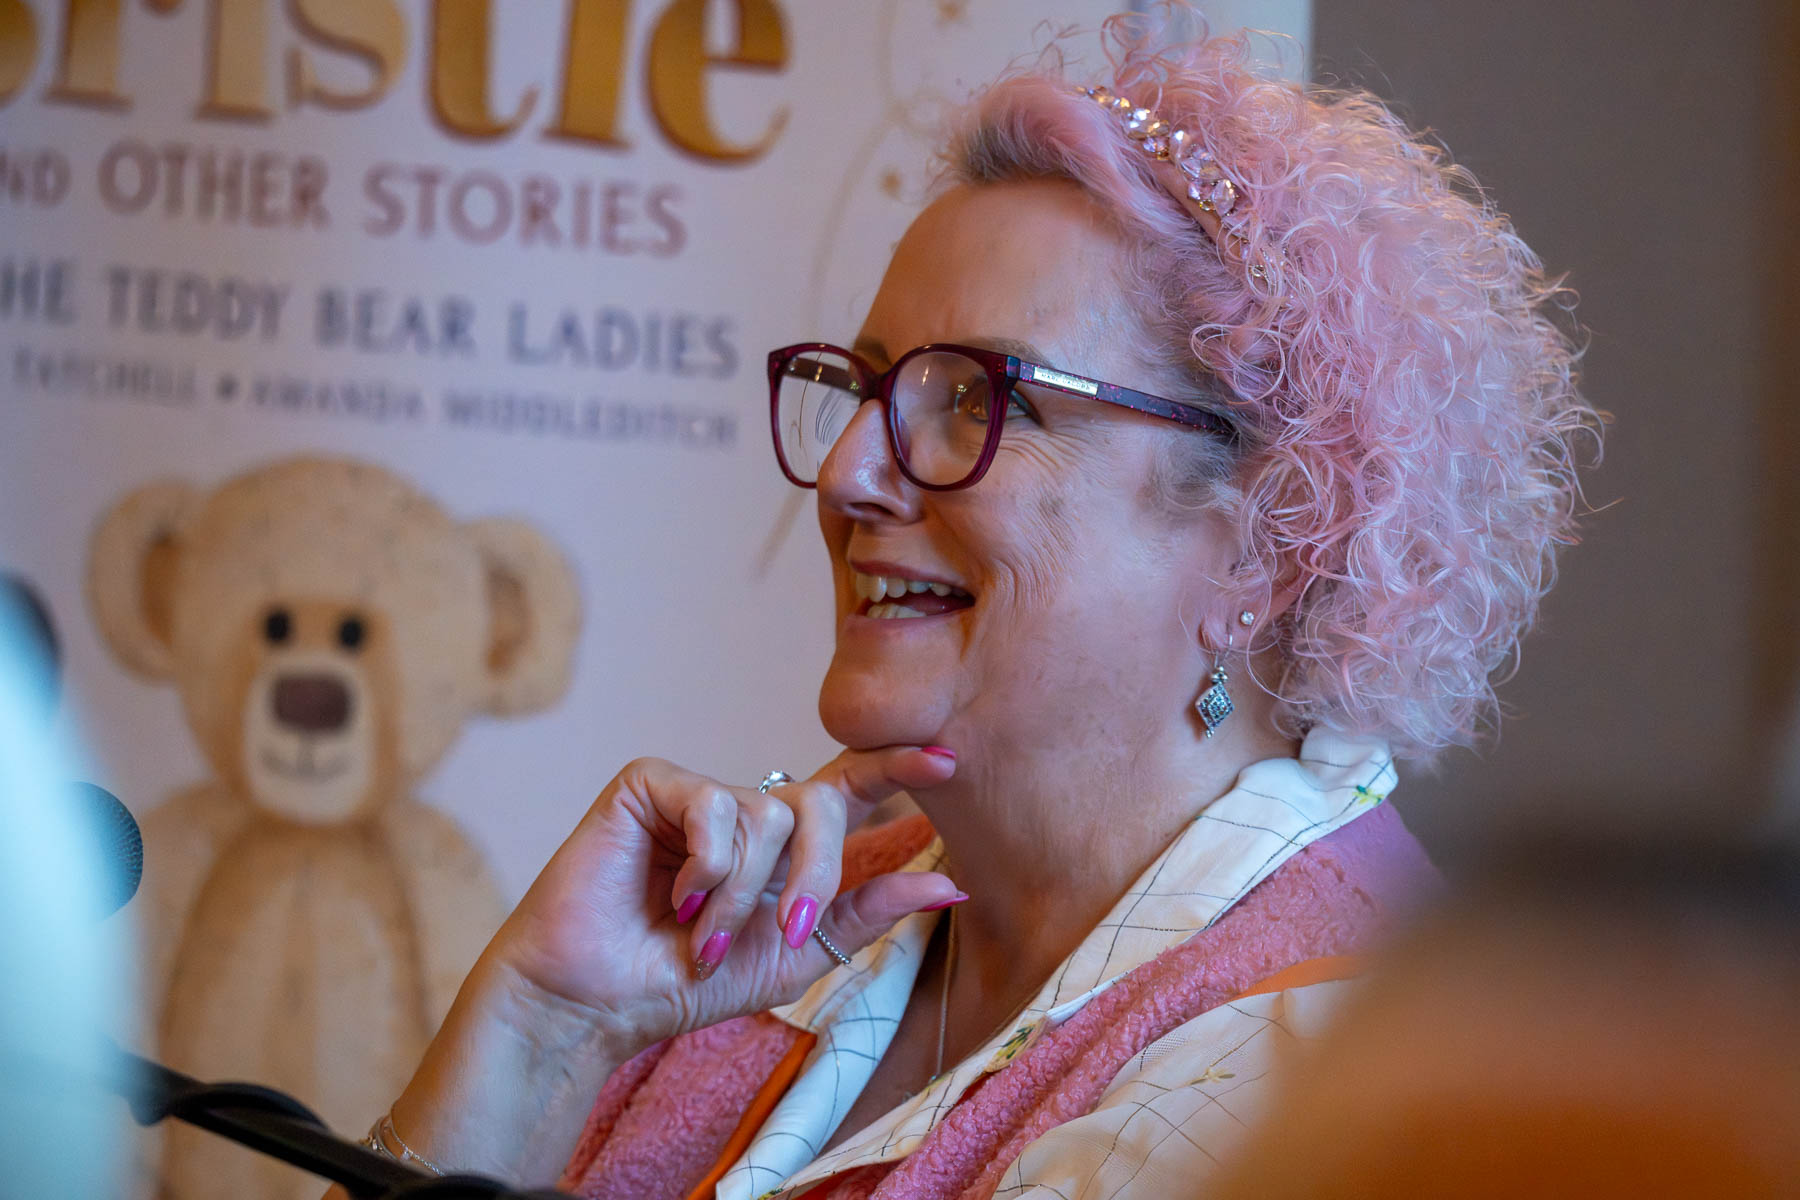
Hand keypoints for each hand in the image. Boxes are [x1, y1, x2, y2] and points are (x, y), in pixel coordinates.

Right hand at [483, 746, 961, 1052]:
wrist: (600, 1001)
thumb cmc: (685, 981)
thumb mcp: (795, 954)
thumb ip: (867, 912)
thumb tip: (952, 886)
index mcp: (782, 846)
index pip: (849, 789)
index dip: (897, 768)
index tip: (950, 760)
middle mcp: (745, 809)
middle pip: (820, 804)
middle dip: (816, 874)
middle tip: (786, 931)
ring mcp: (697, 792)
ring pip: (767, 814)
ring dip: (742, 894)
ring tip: (699, 934)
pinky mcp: (650, 783)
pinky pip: (714, 805)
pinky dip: (706, 864)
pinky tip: (672, 895)